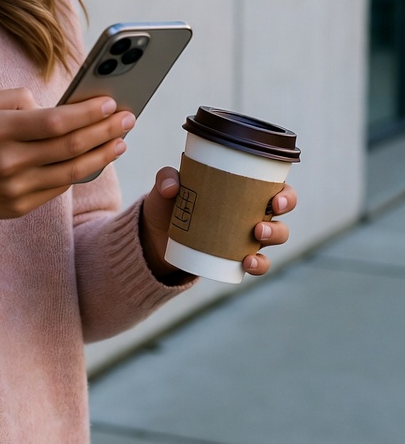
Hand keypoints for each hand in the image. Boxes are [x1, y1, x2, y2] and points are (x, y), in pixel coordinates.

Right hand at [0, 89, 134, 232]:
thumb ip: (15, 98)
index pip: (56, 121)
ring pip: (72, 171)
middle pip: (71, 146)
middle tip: (128, 118)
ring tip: (121, 141)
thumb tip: (53, 104)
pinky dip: (81, 172)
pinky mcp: (19, 207)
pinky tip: (95, 160)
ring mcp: (15, 188)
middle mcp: (8, 161)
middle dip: (106, 130)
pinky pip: (59, 188)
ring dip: (102, 155)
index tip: (111, 101)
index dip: (88, 112)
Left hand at [140, 167, 295, 279]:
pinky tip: (248, 263)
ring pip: (276, 236)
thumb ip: (166, 179)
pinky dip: (258, 264)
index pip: (275, 187)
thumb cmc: (169, 204)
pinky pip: (257, 262)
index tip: (277, 198)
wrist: (157, 236)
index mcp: (242, 189)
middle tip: (269, 212)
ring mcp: (246, 235)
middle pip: (281, 213)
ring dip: (274, 235)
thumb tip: (171, 188)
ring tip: (257, 234)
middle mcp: (250, 211)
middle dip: (283, 213)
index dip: (286, 194)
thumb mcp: (165, 187)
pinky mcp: (236, 255)